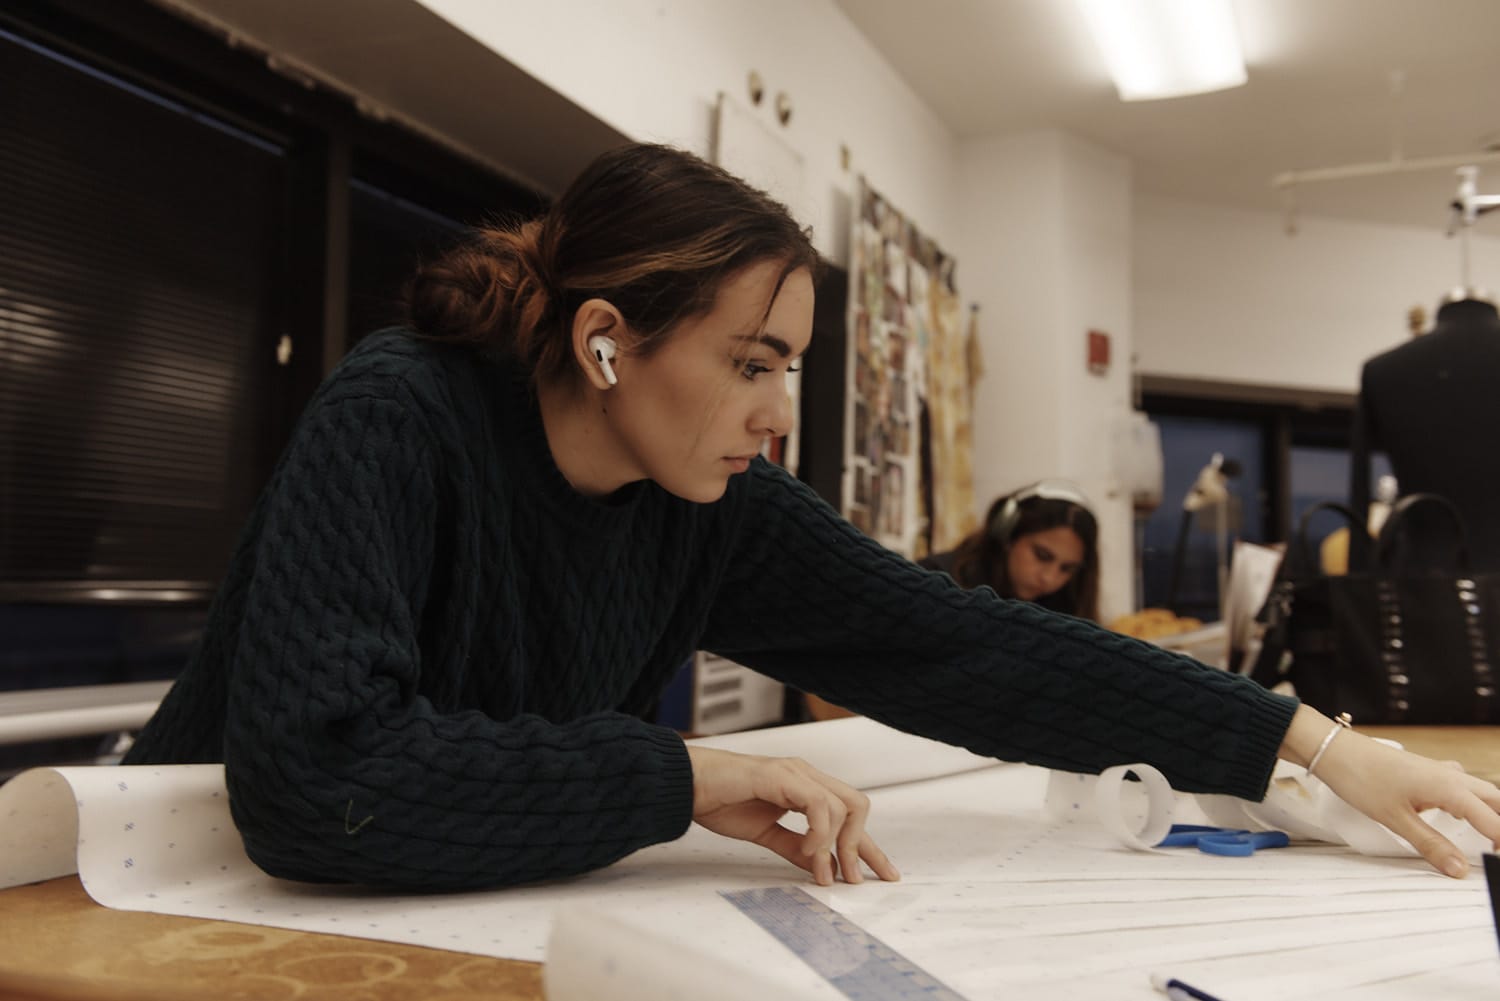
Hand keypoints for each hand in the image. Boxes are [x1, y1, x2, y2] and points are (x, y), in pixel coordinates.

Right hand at [685, 745, 899, 885]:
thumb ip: (795, 847)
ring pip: (841, 806)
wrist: (689, 786)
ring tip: (820, 871)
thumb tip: (822, 868)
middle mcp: (806, 776)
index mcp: (804, 787)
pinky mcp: (782, 776)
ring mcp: (796, 773)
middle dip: (860, 846)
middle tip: (850, 878)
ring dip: (835, 845)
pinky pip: (817, 804)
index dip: (868, 846)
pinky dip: (819, 832)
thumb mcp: (766, 833)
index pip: (848, 815)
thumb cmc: (720, 801)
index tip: (883, 874)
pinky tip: (809, 850)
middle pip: (856, 806)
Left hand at [1280, 706, 1499, 876]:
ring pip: (1479, 791)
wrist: (1335, 750)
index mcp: (1450, 788)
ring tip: (1488, 839)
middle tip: (1495, 852)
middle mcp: (1451, 776)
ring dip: (1489, 812)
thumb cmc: (1362, 779)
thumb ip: (1430, 845)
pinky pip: (1460, 785)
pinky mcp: (1426, 770)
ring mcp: (1439, 771)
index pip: (1493, 821)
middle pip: (1494, 802)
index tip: (1497, 863)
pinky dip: (1469, 801)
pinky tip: (1458, 813)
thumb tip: (1460, 870)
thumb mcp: (1396, 819)